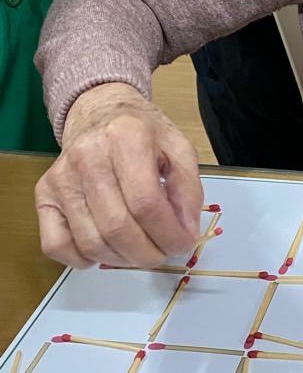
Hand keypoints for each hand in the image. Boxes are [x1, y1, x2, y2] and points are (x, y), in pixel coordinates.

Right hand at [35, 83, 202, 269]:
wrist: (99, 112)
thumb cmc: (142, 133)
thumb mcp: (179, 148)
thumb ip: (188, 190)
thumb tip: (185, 233)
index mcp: (127, 138)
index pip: (146, 202)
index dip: (168, 234)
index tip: (183, 245)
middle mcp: (88, 156)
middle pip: (117, 227)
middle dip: (148, 254)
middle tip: (164, 254)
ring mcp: (61, 177)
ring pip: (91, 242)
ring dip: (122, 259)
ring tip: (141, 251)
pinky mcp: (44, 194)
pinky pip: (56, 245)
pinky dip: (83, 260)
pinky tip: (106, 249)